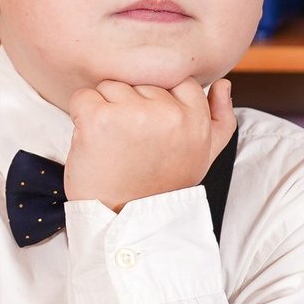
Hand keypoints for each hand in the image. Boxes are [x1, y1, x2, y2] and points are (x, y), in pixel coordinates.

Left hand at [62, 79, 235, 211]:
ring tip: (113, 146)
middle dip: (130, 108)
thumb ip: (219, 120)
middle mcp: (169, 114)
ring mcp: (134, 114)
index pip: (175, 81)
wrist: (122, 222)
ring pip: (111, 87)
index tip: (150, 134)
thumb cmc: (157, 189)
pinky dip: (80, 116)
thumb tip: (223, 84)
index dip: (156, 104)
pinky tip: (92, 142)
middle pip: (140, 82)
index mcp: (196, 120)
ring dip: (105, 111)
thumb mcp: (201, 157)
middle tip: (131, 146)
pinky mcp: (99, 118)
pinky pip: (83, 97)